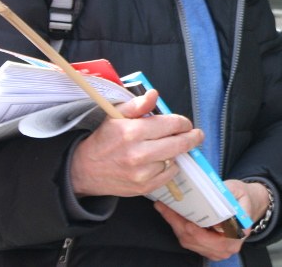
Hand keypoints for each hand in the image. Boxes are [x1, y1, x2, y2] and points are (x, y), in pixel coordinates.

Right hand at [69, 89, 203, 197]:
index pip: (172, 124)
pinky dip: (169, 168)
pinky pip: (169, 175)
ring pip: (174, 159)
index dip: (184, 123)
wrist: (85, 169)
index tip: (185, 124)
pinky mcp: (143, 187)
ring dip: (175, 153)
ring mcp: (142, 173)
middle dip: (192, 138)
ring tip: (167, 148)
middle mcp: (138, 153)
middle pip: (179, 143)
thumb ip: (137, 105)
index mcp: (133, 131)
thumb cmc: (105, 139)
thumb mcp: (116, 115)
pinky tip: (160, 162)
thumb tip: (154, 94)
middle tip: (196, 135)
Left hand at [153, 179, 269, 259]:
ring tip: (164, 208)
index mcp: (237, 236)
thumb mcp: (239, 192)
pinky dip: (178, 229)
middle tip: (165, 207)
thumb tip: (213, 207)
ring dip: (175, 225)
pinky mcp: (208, 249)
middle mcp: (227, 248)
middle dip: (178, 224)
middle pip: (195, 240)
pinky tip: (171, 215)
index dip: (196, 231)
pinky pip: (189, 241)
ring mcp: (217, 251)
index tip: (184, 221)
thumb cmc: (243, 197)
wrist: (248, 204)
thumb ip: (228, 199)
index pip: (211, 238)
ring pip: (189, 242)